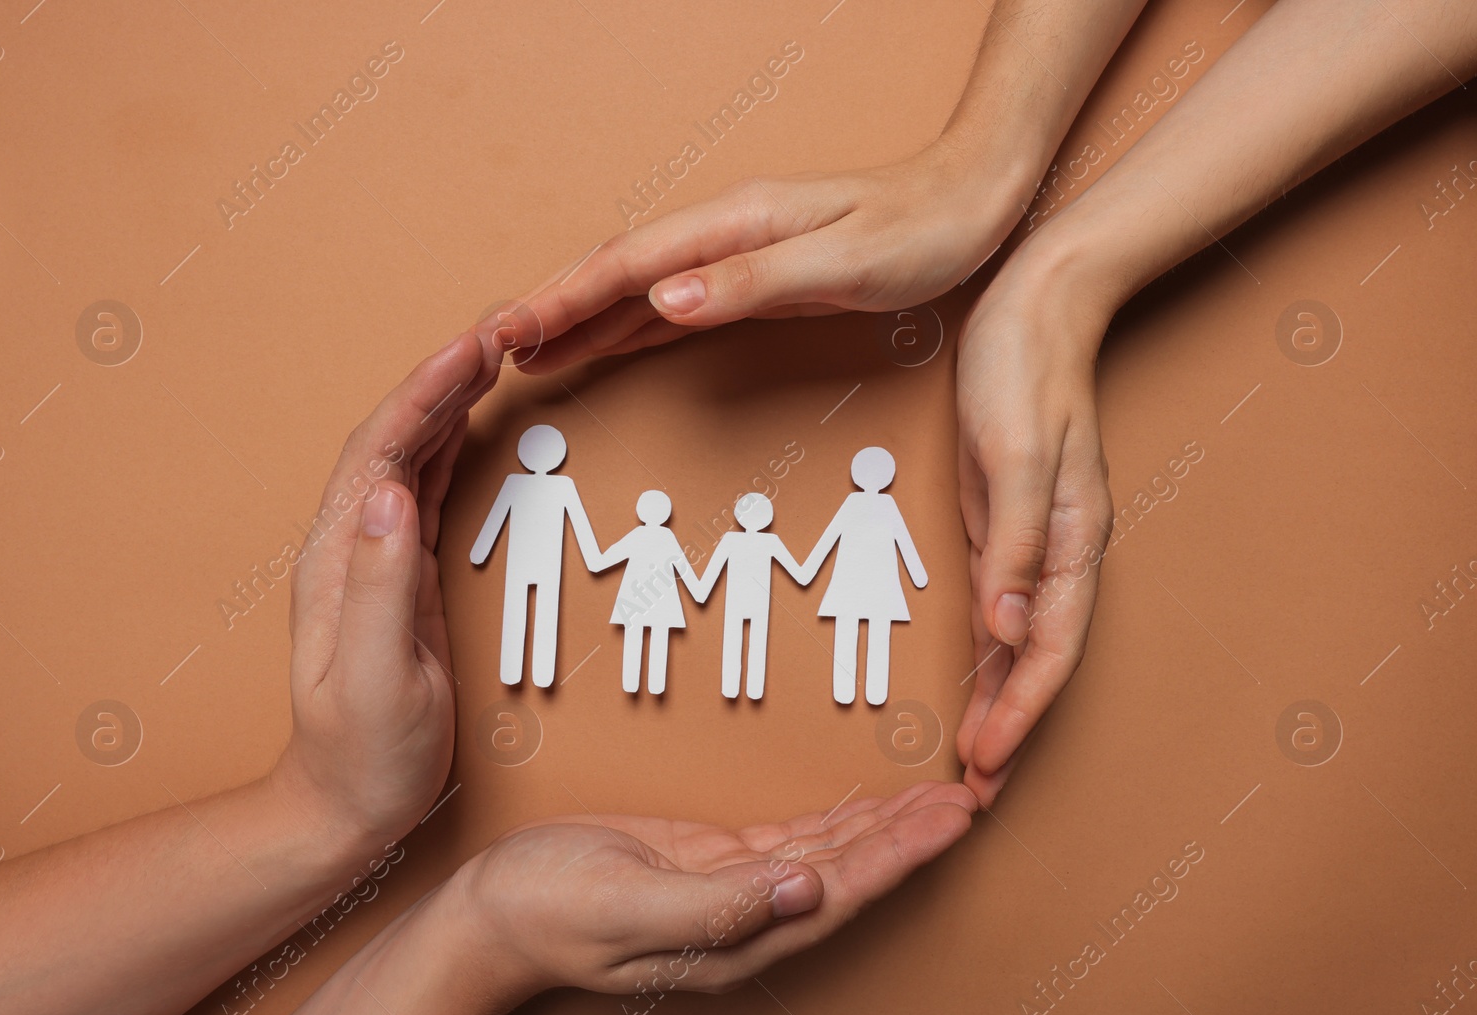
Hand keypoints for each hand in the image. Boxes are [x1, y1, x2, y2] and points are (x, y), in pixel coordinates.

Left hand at [271, 333, 497, 849]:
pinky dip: (451, 445)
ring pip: (411, 454)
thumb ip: (380, 585)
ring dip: (447, 401)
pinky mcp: (401, 576)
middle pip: (395, 436)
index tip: (473, 347)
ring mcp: (375, 558)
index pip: (383, 450)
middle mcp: (352, 545)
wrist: (344, 803)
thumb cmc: (361, 752)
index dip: (426, 392)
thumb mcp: (373, 673)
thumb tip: (393, 492)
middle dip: (442, 376)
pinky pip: (427, 490)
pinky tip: (471, 423)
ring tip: (490, 356)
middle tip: (497, 329)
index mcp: (341, 558)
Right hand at [442, 781, 977, 1003]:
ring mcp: (731, 891)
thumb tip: (807, 891)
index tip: (952, 818)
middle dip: (911, 837)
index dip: (901, 857)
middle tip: (971, 794)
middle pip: (850, 875)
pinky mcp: (711, 862)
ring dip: (885, 826)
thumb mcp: (628, 903)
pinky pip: (791, 840)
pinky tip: (869, 806)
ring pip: (828, 855)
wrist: (494, 912)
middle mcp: (746, 920)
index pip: (840, 894)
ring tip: (940, 796)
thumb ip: (718, 904)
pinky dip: (836, 820)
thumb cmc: (548, 911)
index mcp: (734, 939)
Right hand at [493, 142, 1033, 373]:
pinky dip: (632, 325)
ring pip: (640, 289)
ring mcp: (738, 253)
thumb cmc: (921, 229)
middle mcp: (726, 234)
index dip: (563, 301)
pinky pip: (676, 302)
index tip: (511, 334)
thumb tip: (662, 301)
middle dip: (554, 310)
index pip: (627, 266)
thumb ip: (748, 282)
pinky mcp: (758, 274)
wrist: (977, 198)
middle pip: (617, 273)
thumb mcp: (839, 261)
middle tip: (499, 352)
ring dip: (584, 321)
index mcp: (734, 224)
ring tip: (533, 354)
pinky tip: (610, 343)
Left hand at [952, 241, 1114, 802]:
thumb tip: (1006, 628)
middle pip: (1040, 658)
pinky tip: (976, 675)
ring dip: (1002, 696)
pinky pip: (1003, 602)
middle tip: (979, 784)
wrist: (1036, 304)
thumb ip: (1015, 545)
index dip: (1020, 711)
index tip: (987, 761)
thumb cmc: (1025, 371)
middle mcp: (1061, 551)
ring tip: (977, 751)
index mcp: (1073, 541)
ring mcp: (1037, 539)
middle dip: (1014, 722)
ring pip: (1021, 638)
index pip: (1047, 649)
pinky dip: (990, 649)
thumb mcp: (1016, 456)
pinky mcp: (1009, 522)